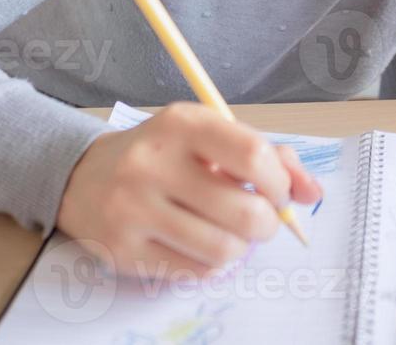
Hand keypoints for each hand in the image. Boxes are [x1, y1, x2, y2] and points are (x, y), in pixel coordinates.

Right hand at [55, 102, 322, 278]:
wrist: (82, 177)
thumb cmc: (163, 154)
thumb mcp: (209, 137)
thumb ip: (267, 156)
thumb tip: (312, 192)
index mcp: (181, 124)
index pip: (253, 155)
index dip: (280, 182)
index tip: (279, 193)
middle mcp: (153, 163)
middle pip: (244, 211)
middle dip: (267, 223)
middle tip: (260, 219)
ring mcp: (134, 209)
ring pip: (223, 249)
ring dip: (240, 247)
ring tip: (229, 232)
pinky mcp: (124, 250)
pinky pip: (195, 272)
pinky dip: (212, 264)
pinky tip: (201, 244)